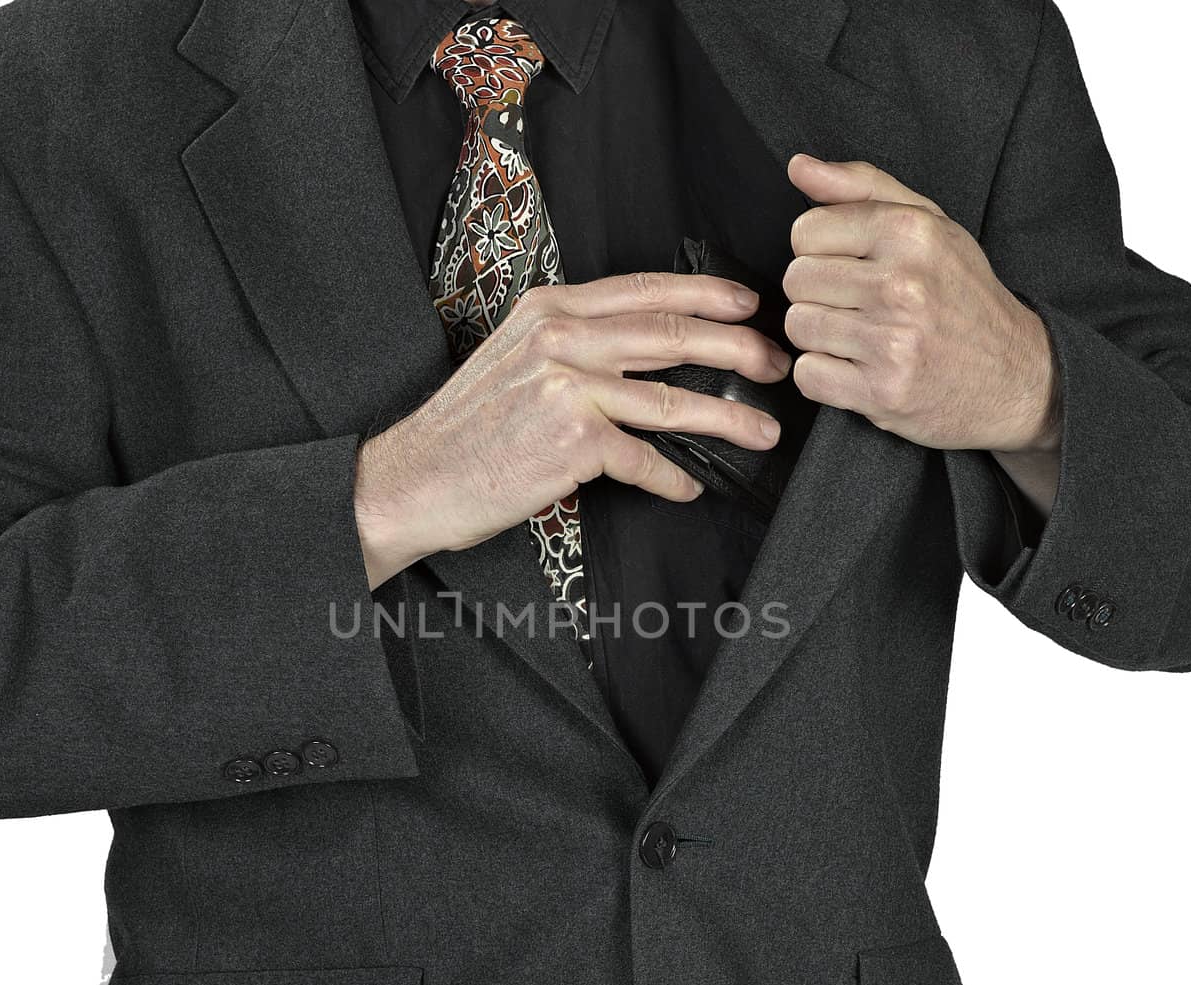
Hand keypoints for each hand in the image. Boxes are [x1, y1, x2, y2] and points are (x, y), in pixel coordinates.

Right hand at [354, 272, 794, 588]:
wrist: (415, 477)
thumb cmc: (467, 427)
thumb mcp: (515, 357)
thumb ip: (572, 340)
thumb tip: (639, 348)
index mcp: (550, 309)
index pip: (645, 291)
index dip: (707, 295)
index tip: (748, 304)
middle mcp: (562, 339)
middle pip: (673, 336)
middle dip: (738, 349)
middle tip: (775, 364)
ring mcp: (569, 388)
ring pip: (672, 399)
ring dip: (728, 418)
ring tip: (762, 431)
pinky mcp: (573, 441)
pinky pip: (644, 459)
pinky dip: (671, 478)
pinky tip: (688, 487)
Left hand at [782, 154, 1059, 455]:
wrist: (1015, 375)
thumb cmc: (963, 295)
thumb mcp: (928, 225)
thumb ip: (862, 187)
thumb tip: (799, 166)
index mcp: (911, 231)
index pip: (806, 231)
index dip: (819, 251)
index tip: (850, 266)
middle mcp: (902, 283)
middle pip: (797, 280)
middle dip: (817, 294)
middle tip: (856, 305)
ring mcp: (892, 341)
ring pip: (799, 327)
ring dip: (820, 336)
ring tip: (859, 337)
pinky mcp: (882, 391)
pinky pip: (808, 375)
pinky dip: (824, 376)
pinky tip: (857, 368)